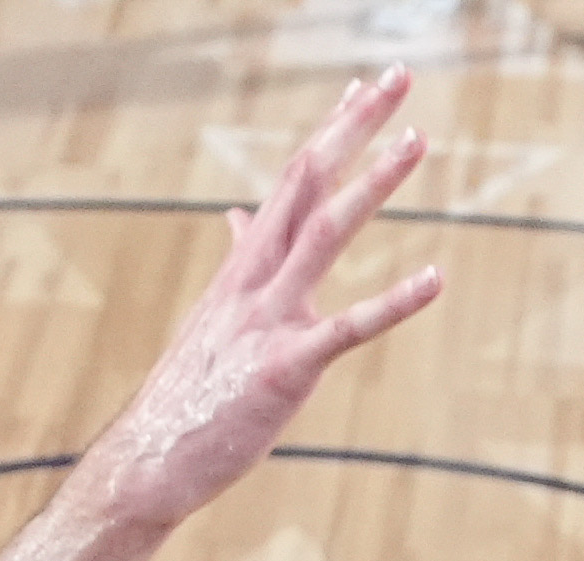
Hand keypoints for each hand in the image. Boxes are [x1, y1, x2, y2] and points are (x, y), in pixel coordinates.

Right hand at [68, 72, 442, 533]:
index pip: (291, 182)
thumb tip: (238, 218)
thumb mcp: (212, 316)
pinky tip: (434, 278)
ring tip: (417, 140)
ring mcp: (267, 321)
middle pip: (307, 184)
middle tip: (397, 76)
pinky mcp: (283, 370)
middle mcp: (254, 281)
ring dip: (372, 185)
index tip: (359, 87)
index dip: (329, 131)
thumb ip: (237, 262)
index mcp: (242, 269)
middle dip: (354, 128)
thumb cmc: (189, 395)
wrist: (149, 461)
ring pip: (324, 236)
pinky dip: (391, 302)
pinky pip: (344, 329)